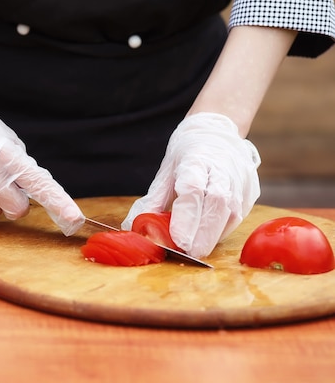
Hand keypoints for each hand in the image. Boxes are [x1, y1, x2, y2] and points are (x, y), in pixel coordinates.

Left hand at [121, 113, 260, 257]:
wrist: (217, 130)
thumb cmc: (187, 152)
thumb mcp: (165, 171)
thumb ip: (153, 200)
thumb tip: (132, 225)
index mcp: (197, 159)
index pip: (192, 189)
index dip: (186, 216)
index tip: (178, 239)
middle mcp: (222, 168)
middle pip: (217, 203)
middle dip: (203, 232)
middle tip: (189, 252)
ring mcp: (240, 178)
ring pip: (232, 211)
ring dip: (214, 234)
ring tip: (197, 250)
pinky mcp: (250, 190)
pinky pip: (238, 214)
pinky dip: (223, 229)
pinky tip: (209, 238)